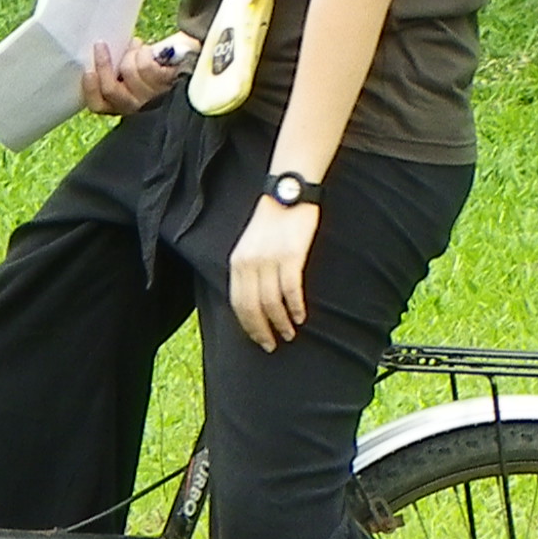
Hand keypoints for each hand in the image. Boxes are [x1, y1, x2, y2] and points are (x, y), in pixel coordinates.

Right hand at [84, 36, 189, 116]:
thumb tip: (104, 49)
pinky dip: (145, 52)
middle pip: (111, 90)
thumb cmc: (167, 64)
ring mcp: (155, 98)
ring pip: (128, 73)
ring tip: (138, 47)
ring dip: (130, 54)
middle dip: (103, 64)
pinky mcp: (169, 86)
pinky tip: (152, 50)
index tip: (87, 70)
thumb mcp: (140, 70)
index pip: (100, 106)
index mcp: (127, 104)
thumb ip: (122, 67)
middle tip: (100, 45)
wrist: (204, 61)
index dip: (89, 90)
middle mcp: (140, 107)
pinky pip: (146, 66)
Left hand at [228, 194, 319, 349]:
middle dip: (262, 330)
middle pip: (252, 307)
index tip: (258, 339)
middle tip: (272, 344)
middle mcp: (250, 263)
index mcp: (237, 262)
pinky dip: (294, 307)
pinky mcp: (291, 255)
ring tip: (289, 333)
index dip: (248, 325)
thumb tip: (255, 302)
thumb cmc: (273, 221)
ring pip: (272, 302)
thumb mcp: (251, 246)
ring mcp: (270, 259)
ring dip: (281, 322)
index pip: (237, 302)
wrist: (289, 193)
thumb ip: (249, 270)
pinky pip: (290, 289)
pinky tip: (300, 316)